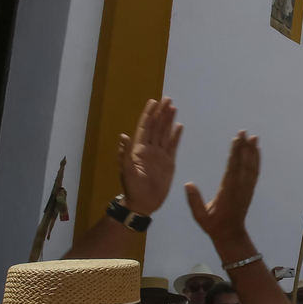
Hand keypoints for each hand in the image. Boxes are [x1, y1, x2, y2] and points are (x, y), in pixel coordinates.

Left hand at [118, 98, 181, 215]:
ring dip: (169, 121)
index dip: (149, 114)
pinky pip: (173, 146)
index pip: (145, 127)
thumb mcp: (126, 172)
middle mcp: (150, 149)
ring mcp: (160, 155)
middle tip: (167, 99)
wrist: (144, 203)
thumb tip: (123, 136)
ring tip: (173, 108)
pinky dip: (176, 136)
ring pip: (165, 133)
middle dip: (161, 113)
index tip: (153, 101)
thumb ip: (125, 154)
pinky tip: (179, 126)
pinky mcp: (168, 162)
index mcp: (139, 149)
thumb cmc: (132, 188)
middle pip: (157, 127)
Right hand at [185, 132, 260, 243]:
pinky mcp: (250, 190)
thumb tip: (187, 184)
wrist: (231, 235)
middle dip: (244, 147)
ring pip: (251, 167)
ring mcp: (247, 188)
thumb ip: (194, 200)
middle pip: (244, 164)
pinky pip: (255, 173)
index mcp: (227, 191)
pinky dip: (257, 161)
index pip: (232, 168)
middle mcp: (240, 187)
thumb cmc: (213, 225)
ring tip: (254, 137)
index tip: (237, 140)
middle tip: (245, 132)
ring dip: (253, 151)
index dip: (235, 153)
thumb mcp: (200, 216)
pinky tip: (257, 152)